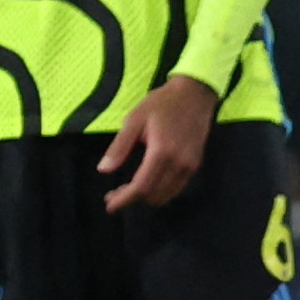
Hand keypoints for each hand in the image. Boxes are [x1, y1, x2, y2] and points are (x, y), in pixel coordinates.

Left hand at [98, 76, 217, 212]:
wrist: (195, 94)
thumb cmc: (161, 103)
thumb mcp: (134, 119)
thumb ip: (119, 146)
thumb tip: (103, 170)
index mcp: (162, 152)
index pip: (141, 187)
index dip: (124, 199)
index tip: (109, 205)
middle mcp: (179, 164)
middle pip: (153, 195)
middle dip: (132, 199)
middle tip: (114, 193)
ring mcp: (190, 166)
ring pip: (166, 195)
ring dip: (146, 197)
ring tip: (128, 189)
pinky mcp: (195, 165)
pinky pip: (177, 188)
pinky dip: (160, 191)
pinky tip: (147, 182)